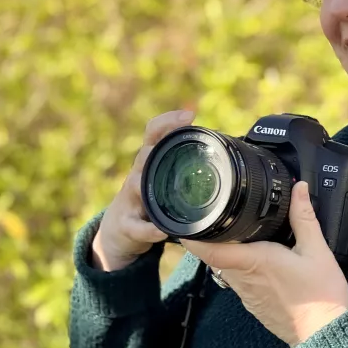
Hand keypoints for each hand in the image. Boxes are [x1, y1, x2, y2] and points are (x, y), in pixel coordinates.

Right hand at [92, 109, 195, 271]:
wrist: (120, 230)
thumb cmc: (151, 199)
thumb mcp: (165, 179)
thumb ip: (186, 165)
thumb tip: (227, 150)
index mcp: (150, 161)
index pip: (153, 133)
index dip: (168, 121)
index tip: (189, 115)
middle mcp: (138, 175)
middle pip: (144, 154)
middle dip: (156, 148)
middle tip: (175, 145)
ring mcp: (130, 199)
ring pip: (135, 185)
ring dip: (147, 186)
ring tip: (166, 191)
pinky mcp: (126, 224)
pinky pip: (136, 227)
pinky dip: (149, 230)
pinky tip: (162, 232)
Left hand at [180, 181, 347, 347]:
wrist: (323, 333)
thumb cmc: (320, 295)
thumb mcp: (316, 250)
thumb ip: (304, 217)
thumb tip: (298, 189)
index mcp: (254, 261)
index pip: (211, 250)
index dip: (193, 237)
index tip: (183, 225)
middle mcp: (244, 279)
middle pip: (214, 257)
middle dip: (211, 239)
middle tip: (213, 219)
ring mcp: (246, 294)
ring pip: (225, 270)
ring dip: (226, 254)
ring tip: (234, 236)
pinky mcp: (253, 304)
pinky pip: (238, 283)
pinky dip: (239, 269)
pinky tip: (256, 263)